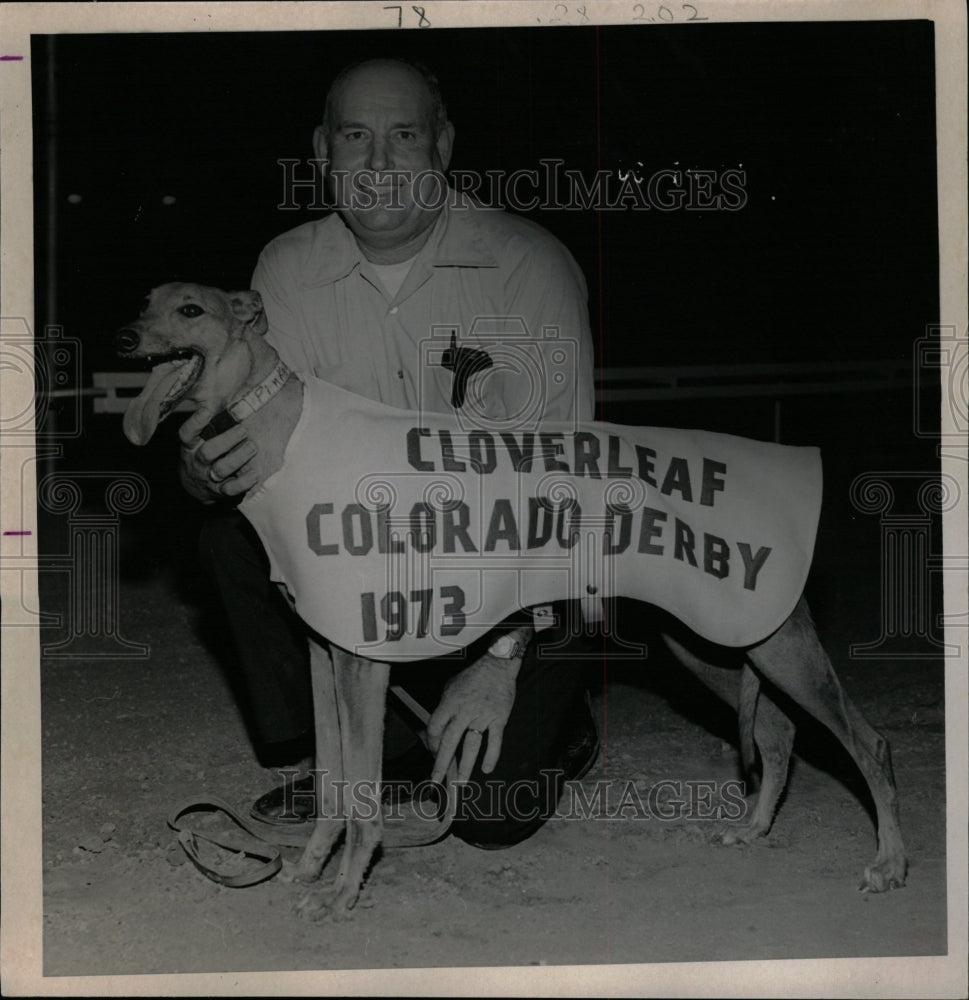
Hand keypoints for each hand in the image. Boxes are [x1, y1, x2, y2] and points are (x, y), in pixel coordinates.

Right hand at [178, 419, 258, 502]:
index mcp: (190, 446)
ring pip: (221, 469)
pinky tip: (254, 473)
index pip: (187, 434)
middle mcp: (197, 462)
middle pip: (208, 452)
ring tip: (252, 446)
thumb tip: (230, 400)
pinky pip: (231, 489)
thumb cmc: (202, 454)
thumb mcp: (199, 439)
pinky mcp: (219, 492)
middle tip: (243, 430)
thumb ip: (210, 424)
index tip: (206, 411)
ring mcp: (207, 477)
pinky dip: (244, 482)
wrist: (195, 487)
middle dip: (227, 440)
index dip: (195, 423)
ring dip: (239, 458)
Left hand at [426, 653, 519, 783]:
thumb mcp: (450, 686)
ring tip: (461, 782)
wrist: (497, 666)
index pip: (435, 727)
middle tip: (436, 779)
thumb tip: (437, 729)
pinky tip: (487, 768)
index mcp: (450, 702)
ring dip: (465, 765)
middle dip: (442, 762)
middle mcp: (465, 710)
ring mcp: (482, 716)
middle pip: (450, 741)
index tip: (433, 751)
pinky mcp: (498, 719)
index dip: (432, 742)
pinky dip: (491, 755)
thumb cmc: (472, 676)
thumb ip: (444, 707)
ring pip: (471, 745)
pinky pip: (494, 741)